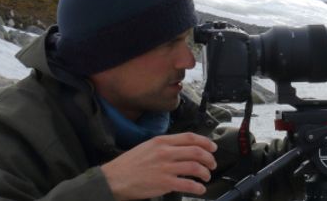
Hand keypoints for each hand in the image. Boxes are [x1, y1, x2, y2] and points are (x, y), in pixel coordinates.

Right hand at [100, 133, 217, 199]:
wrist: (114, 179)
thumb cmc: (129, 164)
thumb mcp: (148, 146)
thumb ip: (165, 146)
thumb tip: (183, 148)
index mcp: (162, 141)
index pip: (190, 137)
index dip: (206, 142)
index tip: (212, 147)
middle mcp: (165, 152)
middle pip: (197, 152)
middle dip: (209, 158)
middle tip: (212, 164)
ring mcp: (165, 168)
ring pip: (195, 167)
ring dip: (205, 173)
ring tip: (206, 177)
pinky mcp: (164, 183)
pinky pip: (188, 184)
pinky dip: (198, 187)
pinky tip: (199, 189)